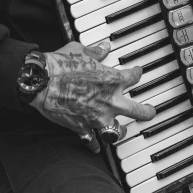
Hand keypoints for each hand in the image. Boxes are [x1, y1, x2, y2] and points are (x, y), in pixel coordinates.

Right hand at [29, 40, 155, 152]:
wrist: (42, 81)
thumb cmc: (60, 64)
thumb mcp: (80, 50)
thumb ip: (95, 51)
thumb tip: (103, 47)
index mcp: (112, 79)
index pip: (133, 77)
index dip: (137, 73)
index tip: (137, 72)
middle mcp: (109, 101)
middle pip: (137, 111)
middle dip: (147, 112)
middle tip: (151, 112)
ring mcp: (97, 117)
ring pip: (117, 131)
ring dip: (121, 131)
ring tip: (123, 131)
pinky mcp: (82, 127)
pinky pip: (92, 141)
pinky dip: (94, 144)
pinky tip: (96, 146)